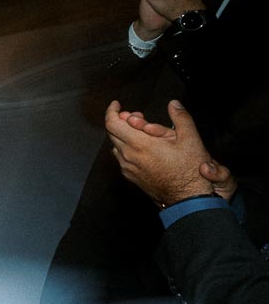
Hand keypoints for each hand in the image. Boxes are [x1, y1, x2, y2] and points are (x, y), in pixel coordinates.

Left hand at [105, 99, 224, 206]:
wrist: (188, 198)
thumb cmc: (189, 171)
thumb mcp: (191, 139)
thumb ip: (181, 118)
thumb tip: (173, 104)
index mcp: (139, 144)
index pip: (112, 123)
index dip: (112, 111)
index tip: (117, 105)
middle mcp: (128, 156)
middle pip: (112, 133)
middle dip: (122, 121)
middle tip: (138, 117)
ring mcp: (128, 168)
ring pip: (116, 145)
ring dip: (124, 135)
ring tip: (143, 133)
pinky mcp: (131, 176)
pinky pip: (122, 158)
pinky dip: (127, 148)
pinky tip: (143, 148)